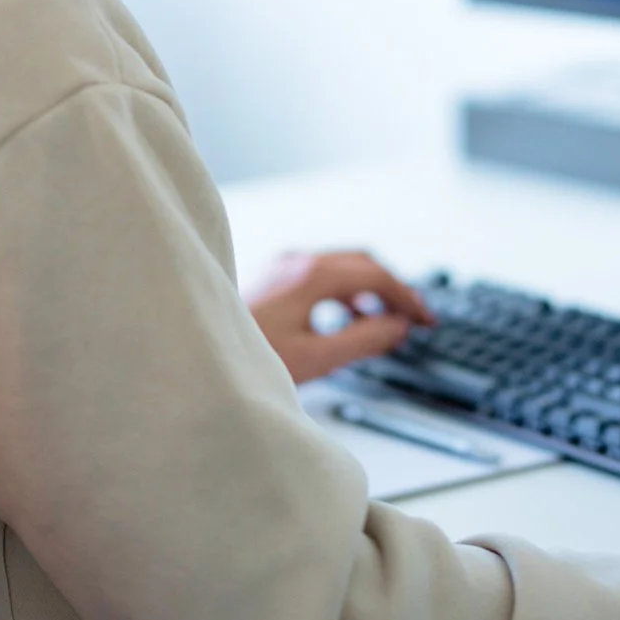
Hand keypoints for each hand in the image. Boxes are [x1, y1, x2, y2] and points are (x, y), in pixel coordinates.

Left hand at [246, 250, 435, 383]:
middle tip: (416, 317)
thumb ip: (363, 340)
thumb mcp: (316, 358)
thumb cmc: (244, 357)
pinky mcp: (273, 278)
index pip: (375, 276)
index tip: (425, 319)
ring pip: (343, 267)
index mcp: (310, 274)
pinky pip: (323, 275)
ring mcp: (283, 267)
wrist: (194, 355)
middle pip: (362, 264)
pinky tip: (351, 318)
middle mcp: (297, 261)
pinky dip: (347, 292)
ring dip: (370, 290)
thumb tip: (396, 327)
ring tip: (388, 320)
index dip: (407, 298)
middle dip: (393, 289)